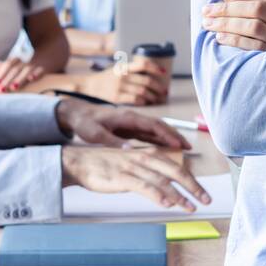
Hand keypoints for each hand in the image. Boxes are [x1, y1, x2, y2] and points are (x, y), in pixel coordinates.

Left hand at [0, 58, 45, 92]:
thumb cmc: (27, 66)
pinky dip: (37, 73)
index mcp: (17, 60)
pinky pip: (41, 70)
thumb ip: (5, 66)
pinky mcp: (45, 68)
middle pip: (15, 69)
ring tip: (13, 87)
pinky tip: (32, 78)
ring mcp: (35, 65)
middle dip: (7, 80)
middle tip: (1, 90)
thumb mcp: (16, 64)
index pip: (7, 65)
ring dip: (20, 78)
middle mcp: (25, 62)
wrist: (48, 56)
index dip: (1, 74)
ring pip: (27, 70)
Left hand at [55, 98, 190, 149]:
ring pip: (157, 130)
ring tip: (184, 148)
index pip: (152, 125)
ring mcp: (133, 123)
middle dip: (175, 135)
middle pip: (160, 126)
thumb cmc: (85, 122)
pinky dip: (161, 139)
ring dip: (171, 137)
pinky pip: (149, 134)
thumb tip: (129, 150)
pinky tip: (168, 148)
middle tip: (189, 147)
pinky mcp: (130, 129)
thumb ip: (112, 141)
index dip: (167, 134)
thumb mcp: (95, 134)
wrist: (77, 114)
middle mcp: (134, 119)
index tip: (178, 144)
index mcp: (128, 118)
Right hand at [60, 146, 209, 211]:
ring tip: (190, 207)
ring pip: (162, 181)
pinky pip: (143, 186)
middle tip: (206, 200)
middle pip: (176, 172)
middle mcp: (144, 158)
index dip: (193, 181)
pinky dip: (157, 195)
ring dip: (179, 195)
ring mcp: (134, 167)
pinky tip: (166, 204)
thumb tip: (169, 190)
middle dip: (193, 187)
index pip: (178, 168)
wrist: (81, 162)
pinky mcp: (122, 177)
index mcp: (150, 155)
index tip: (204, 194)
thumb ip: (151, 173)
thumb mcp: (134, 165)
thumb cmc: (108, 165)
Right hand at [80, 57, 169, 104]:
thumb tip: (153, 75)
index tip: (164, 72)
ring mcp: (119, 87)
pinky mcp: (116, 98)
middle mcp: (122, 76)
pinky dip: (143, 102)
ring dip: (153, 96)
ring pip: (143, 92)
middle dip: (158, 87)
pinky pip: (135, 100)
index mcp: (124, 67)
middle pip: (146, 81)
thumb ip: (132, 71)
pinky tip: (145, 102)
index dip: (156, 68)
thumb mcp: (118, 69)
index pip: (143, 64)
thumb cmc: (107, 78)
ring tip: (156, 98)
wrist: (89, 86)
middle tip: (164, 91)